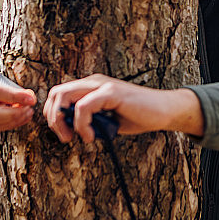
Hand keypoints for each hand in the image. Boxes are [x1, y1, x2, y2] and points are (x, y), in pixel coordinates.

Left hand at [44, 74, 202, 142]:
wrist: (164, 111)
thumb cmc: (138, 116)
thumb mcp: (106, 120)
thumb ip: (88, 120)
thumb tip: (69, 130)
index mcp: (91, 86)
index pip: (59, 94)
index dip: (54, 115)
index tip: (64, 134)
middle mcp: (93, 81)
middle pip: (56, 93)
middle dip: (54, 118)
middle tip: (66, 138)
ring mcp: (102, 84)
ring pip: (64, 96)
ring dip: (63, 121)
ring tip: (76, 138)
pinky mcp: (111, 92)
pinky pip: (83, 106)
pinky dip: (81, 124)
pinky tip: (91, 137)